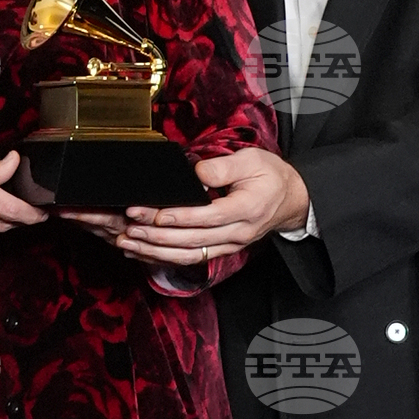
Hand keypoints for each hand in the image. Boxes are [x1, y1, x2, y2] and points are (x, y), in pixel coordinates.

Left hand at [75, 145, 308, 267]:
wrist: (290, 200)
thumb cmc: (271, 176)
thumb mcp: (252, 160)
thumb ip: (223, 167)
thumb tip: (194, 174)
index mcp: (246, 209)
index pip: (207, 217)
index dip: (177, 217)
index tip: (151, 212)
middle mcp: (237, 233)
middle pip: (191, 240)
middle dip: (157, 235)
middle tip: (129, 226)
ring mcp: (229, 246)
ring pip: (188, 255)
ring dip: (155, 251)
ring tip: (127, 242)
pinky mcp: (221, 250)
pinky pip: (190, 259)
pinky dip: (164, 258)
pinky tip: (142, 252)